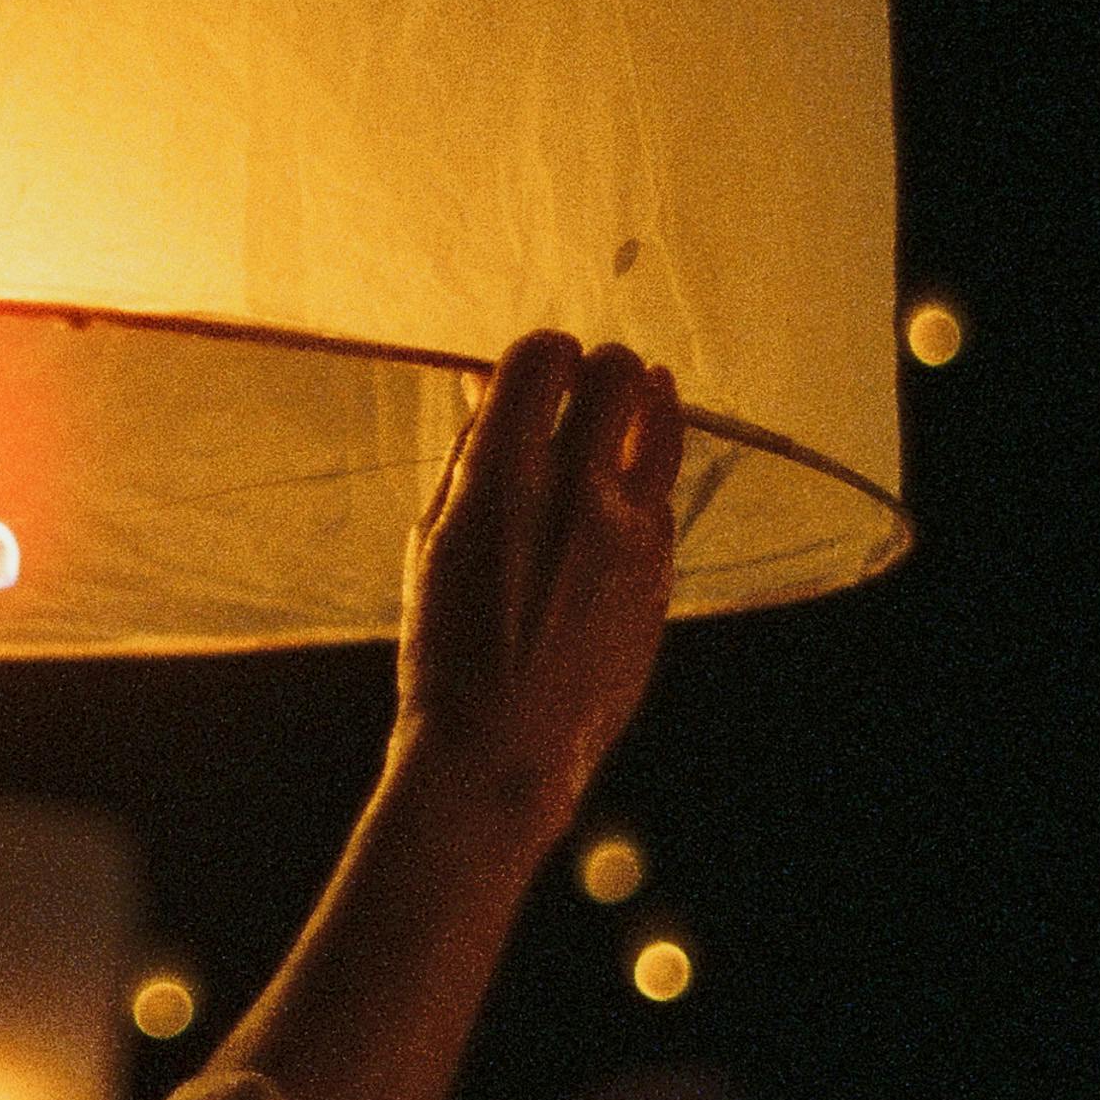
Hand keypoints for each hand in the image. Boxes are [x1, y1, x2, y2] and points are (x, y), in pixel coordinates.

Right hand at [400, 334, 682, 848]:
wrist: (501, 748)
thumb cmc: (446, 647)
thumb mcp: (435, 541)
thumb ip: (468, 457)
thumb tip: (485, 389)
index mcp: (501, 476)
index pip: (542, 358)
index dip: (541, 352)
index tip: (538, 365)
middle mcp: (574, 491)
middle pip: (616, 374)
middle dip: (600, 365)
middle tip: (588, 378)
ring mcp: (629, 532)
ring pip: (663, 423)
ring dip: (646, 399)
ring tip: (639, 394)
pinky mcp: (660, 570)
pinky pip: (664, 493)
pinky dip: (647, 474)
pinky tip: (630, 478)